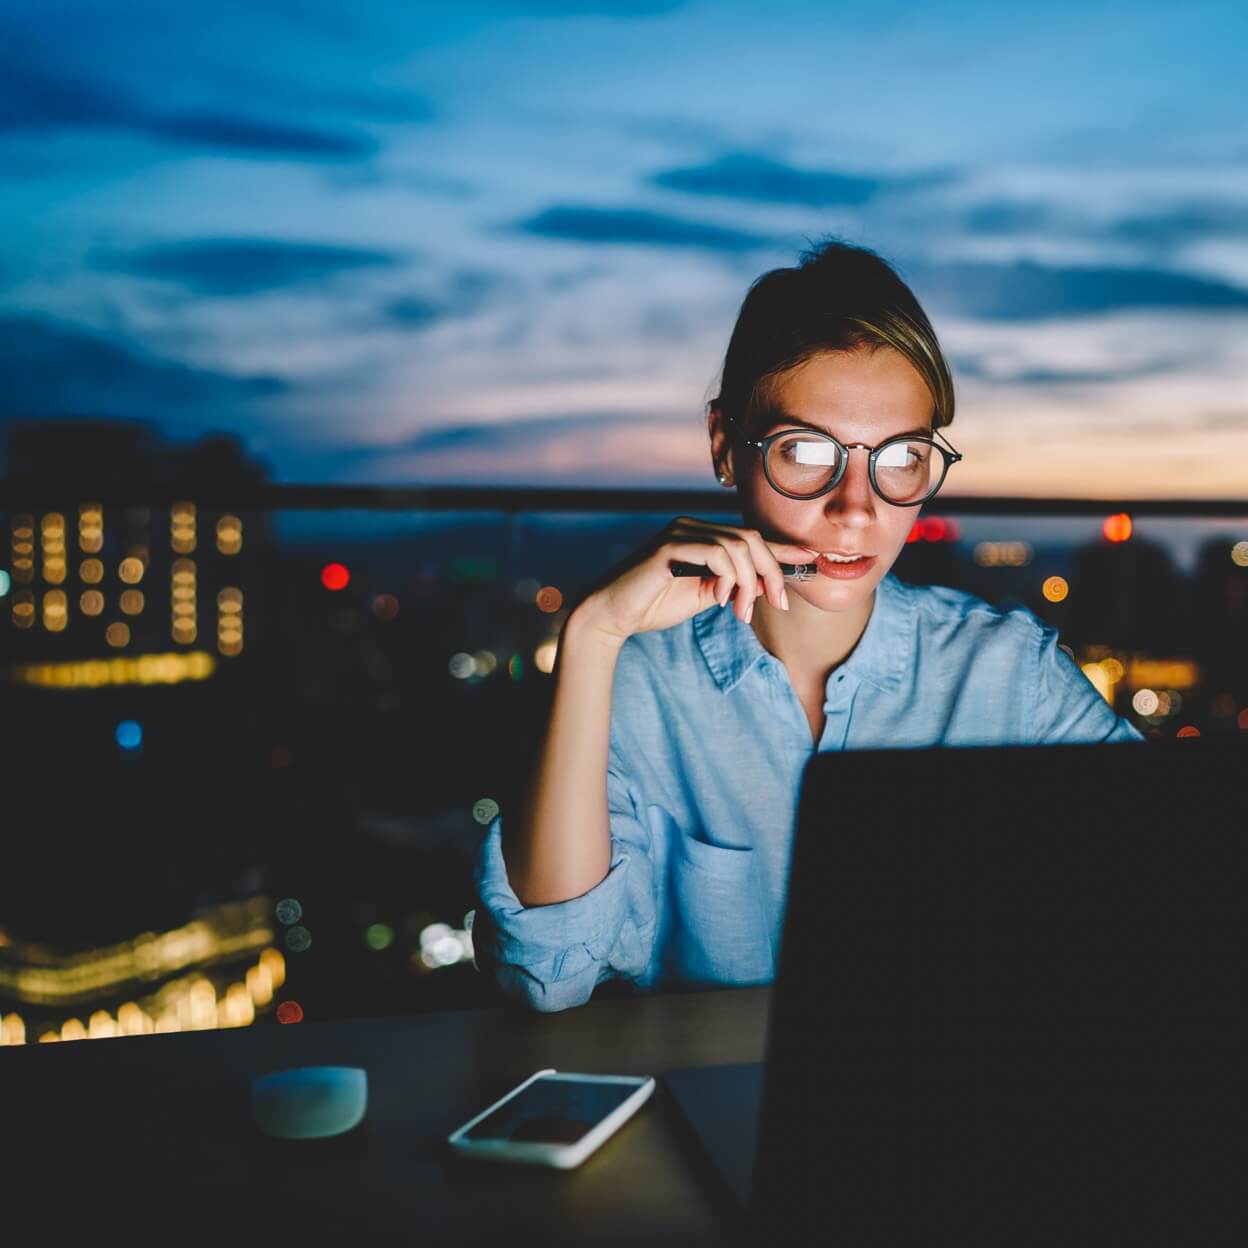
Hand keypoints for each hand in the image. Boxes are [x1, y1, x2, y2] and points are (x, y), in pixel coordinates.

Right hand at [574, 516, 818, 641]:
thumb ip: (729, 585)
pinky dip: (729, 579)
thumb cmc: (652, 606)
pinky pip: (717, 553)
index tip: (811, 560)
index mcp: (701, 536)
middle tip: (778, 603)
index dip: (782, 549)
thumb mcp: (702, 596)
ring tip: (742, 611)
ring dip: (750, 582)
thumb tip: (760, 584)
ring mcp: (680, 532)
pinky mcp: (669, 545)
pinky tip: (721, 601)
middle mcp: (692, 527)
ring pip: (738, 545)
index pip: (749, 538)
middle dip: (771, 572)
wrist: (611, 616)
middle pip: (750, 538)